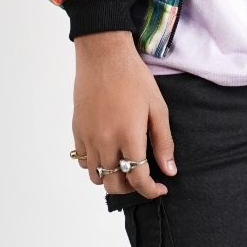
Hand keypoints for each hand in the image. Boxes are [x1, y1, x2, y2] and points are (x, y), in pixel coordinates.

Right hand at [72, 33, 175, 197]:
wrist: (104, 56)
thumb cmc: (134, 78)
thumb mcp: (157, 108)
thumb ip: (163, 142)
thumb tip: (169, 170)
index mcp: (129, 136)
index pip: (138, 179)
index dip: (151, 190)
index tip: (160, 188)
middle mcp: (105, 141)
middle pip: (114, 184)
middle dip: (131, 189)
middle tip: (143, 179)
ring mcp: (88, 137)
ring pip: (96, 176)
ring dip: (111, 178)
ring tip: (124, 167)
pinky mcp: (77, 130)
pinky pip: (83, 160)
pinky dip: (95, 164)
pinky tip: (108, 153)